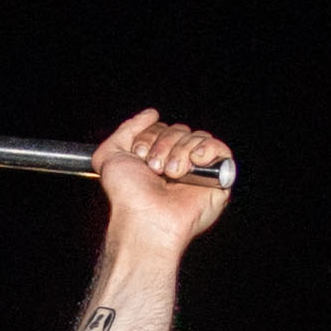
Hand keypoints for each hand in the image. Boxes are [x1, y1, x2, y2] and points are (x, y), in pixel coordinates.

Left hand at [90, 108, 235, 246]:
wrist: (144, 217)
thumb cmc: (127, 195)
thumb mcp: (110, 155)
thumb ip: (126, 129)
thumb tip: (151, 114)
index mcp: (158, 157)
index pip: (162, 128)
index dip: (150, 136)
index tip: (139, 155)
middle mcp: (179, 163)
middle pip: (180, 129)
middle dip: (163, 144)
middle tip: (154, 168)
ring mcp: (199, 171)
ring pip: (198, 137)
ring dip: (180, 152)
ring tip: (171, 174)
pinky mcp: (218, 180)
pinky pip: (221, 149)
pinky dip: (206, 150)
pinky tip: (193, 163)